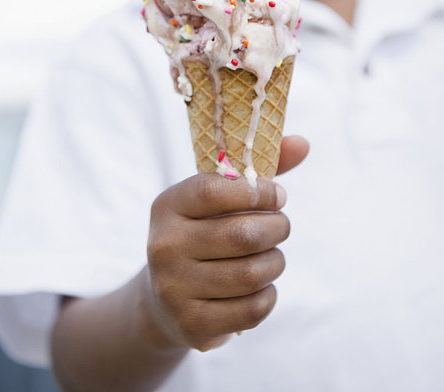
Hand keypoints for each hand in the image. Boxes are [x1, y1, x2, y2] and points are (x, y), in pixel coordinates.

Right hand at [144, 135, 308, 351]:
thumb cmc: (201, 235)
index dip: (258, 191)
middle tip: (281, 226)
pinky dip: (269, 294)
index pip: (215, 190)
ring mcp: (174, 288)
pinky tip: (259, 286)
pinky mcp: (192, 325)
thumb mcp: (215, 201)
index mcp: (167, 206)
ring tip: (272, 256)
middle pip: (243, 234)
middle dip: (277, 228)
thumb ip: (256, 169)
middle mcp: (163, 246)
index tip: (278, 196)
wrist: (163, 299)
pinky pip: (254, 308)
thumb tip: (304, 143)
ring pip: (253, 274)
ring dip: (276, 262)